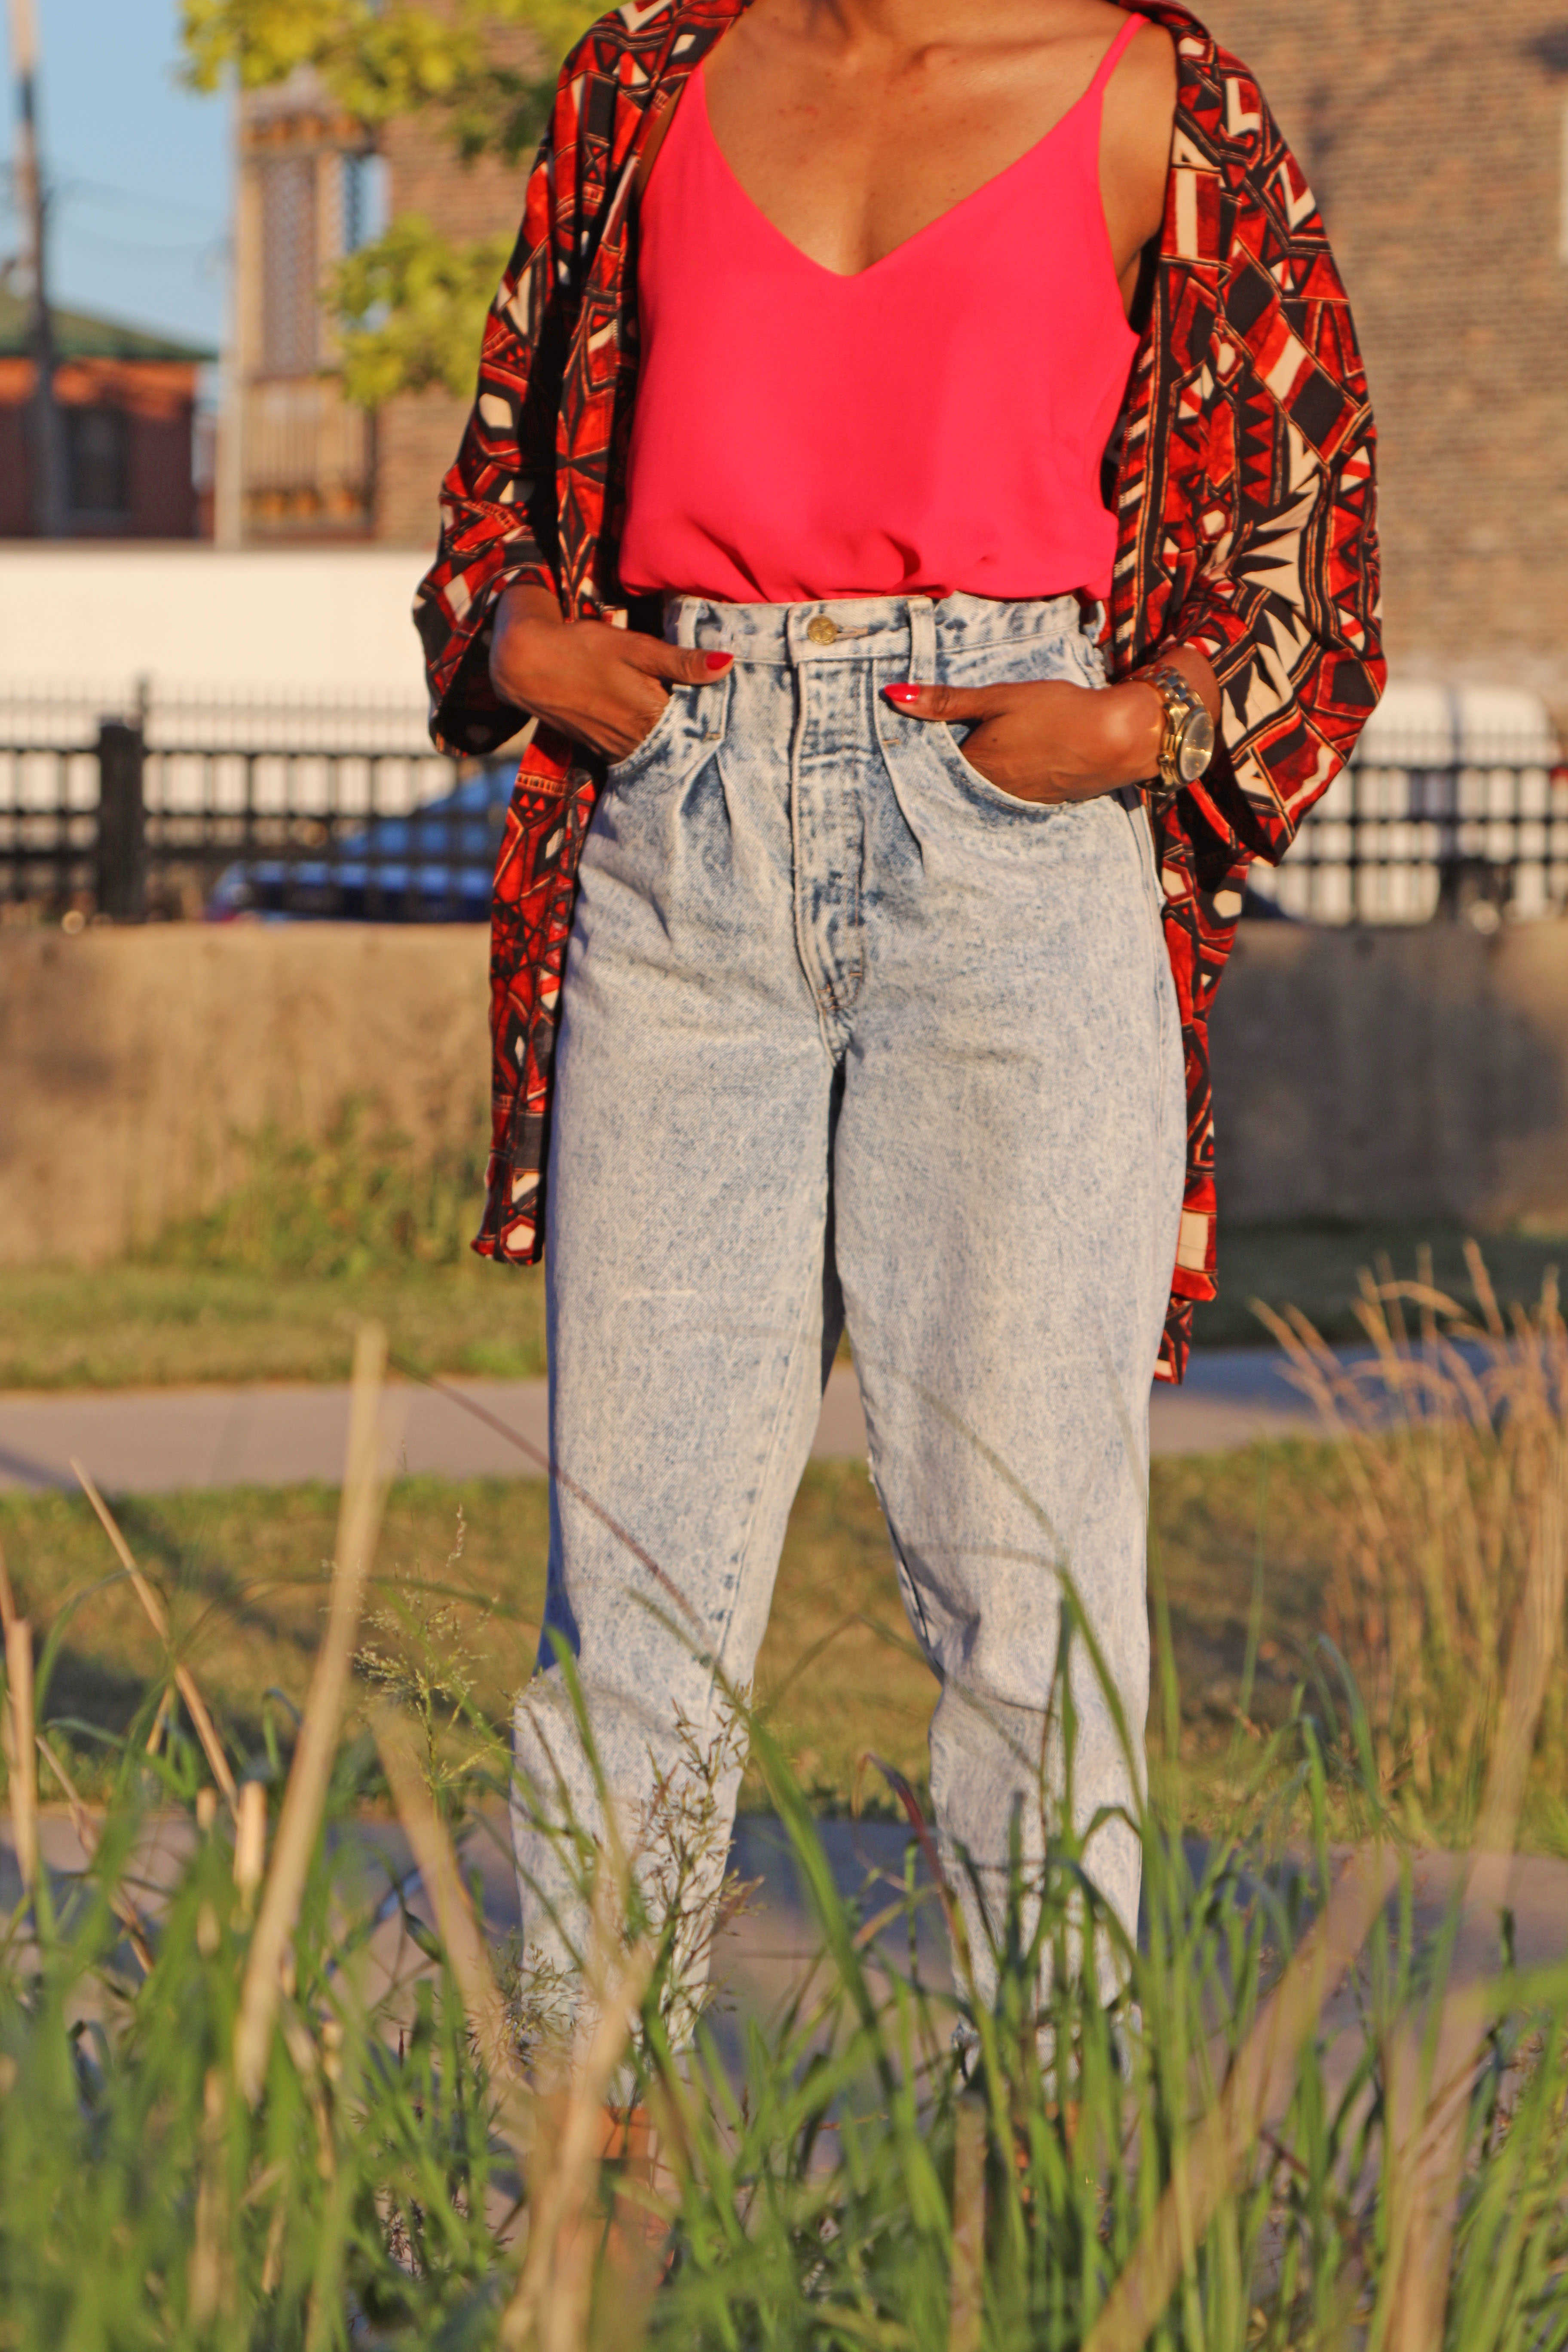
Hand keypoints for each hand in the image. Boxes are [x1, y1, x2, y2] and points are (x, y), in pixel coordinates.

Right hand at [490, 585, 730, 762]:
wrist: (526, 665)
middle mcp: (638, 742)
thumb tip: (728, 666)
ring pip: (660, 749)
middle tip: (714, 708)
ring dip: (673, 735)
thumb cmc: (583, 649)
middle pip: (681, 740)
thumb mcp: (635, 648)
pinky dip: (648, 739)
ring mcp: (618, 749)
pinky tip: (650, 720)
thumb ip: (681, 662)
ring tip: (685, 711)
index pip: (700, 725)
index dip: (716, 713)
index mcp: (653, 716)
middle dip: (697, 727)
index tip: (729, 699)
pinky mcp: (601, 748)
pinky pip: (636, 750)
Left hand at [883, 677, 1164, 804]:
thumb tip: (893, 696)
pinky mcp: (1040, 801)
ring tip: (977, 752)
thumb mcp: (999, 697)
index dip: (920, 748)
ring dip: (974, 774)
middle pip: (955, 778)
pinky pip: (1007, 793)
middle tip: (929, 747)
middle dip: (943, 764)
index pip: (931, 762)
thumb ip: (947, 701)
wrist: (1117, 739)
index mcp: (975, 764)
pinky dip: (1001, 781)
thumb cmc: (1058, 712)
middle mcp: (990, 790)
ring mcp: (1016, 799)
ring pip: (981, 787)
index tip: (905, 739)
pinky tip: (1011, 764)